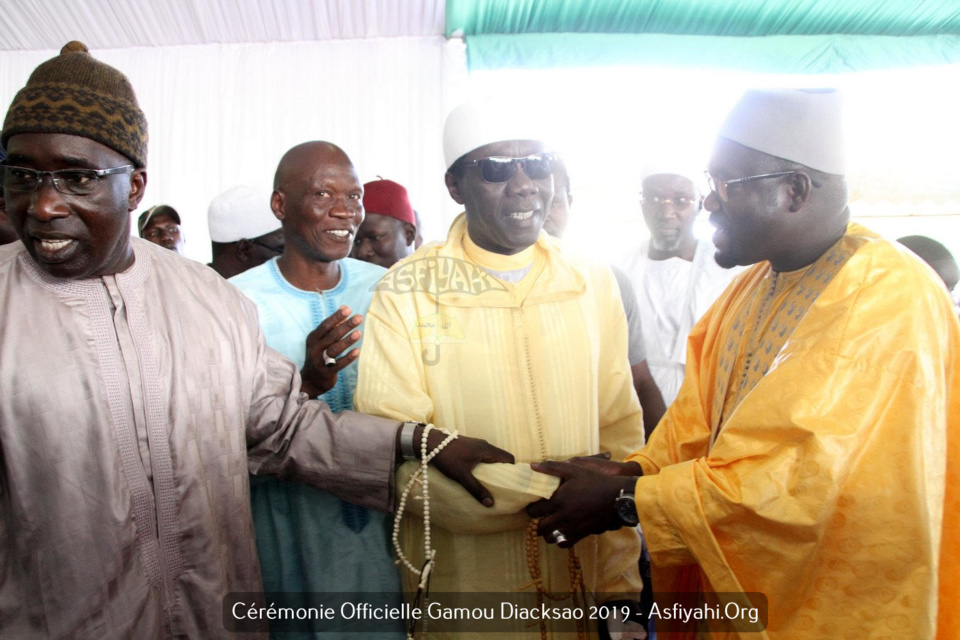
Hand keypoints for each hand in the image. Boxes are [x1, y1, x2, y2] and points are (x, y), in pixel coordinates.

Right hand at [300, 306, 362, 397]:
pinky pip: (339, 364)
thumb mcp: (322, 339)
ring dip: (347, 340)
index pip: (326, 325)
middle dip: (346, 325)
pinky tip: (358, 351)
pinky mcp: (327, 372)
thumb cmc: (320, 355)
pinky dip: (348, 357)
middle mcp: (315, 348)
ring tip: (359, 333)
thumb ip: (333, 324)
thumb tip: (345, 307)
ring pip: (335, 349)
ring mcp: (320, 361)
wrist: (310, 380)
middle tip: (359, 318)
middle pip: (332, 335)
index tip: (349, 309)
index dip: (337, 317)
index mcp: (313, 338)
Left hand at [428, 431, 514, 506]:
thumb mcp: (462, 475)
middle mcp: (484, 445)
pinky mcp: (469, 446)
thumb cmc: (448, 457)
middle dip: (502, 471)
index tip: (511, 482)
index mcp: (487, 449)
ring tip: (490, 483)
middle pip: (500, 458)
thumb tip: (491, 503)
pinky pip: (483, 456)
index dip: (512, 470)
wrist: (429, 442)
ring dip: (492, 469)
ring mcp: (476, 445)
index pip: (508, 458)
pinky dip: (484, 465)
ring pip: (491, 457)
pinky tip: (477, 475)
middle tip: (501, 486)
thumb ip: (476, 489)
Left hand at [525, 460, 640, 546]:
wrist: (616, 497)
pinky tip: (561, 531)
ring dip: (547, 532)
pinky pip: (564, 544)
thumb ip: (551, 468)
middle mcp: (562, 517)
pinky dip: (560, 540)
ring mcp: (572, 527)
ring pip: (550, 538)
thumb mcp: (574, 469)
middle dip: (536, 523)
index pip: (534, 510)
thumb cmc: (594, 481)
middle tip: (539, 517)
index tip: (533, 505)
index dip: (531, 508)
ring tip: (549, 524)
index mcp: (558, 500)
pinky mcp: (581, 534)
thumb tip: (532, 466)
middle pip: (540, 527)